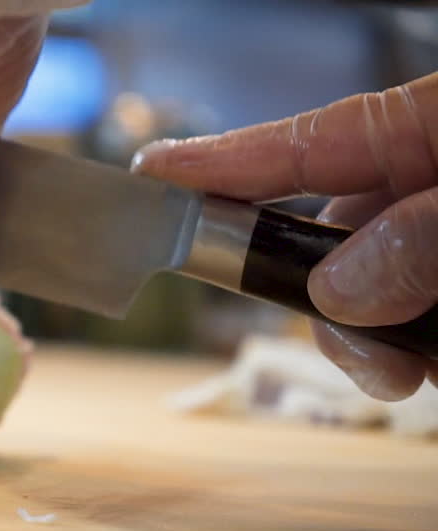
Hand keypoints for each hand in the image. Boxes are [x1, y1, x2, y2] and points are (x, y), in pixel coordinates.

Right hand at [132, 73, 437, 401]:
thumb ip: (421, 237)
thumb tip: (334, 291)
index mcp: (433, 129)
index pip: (307, 144)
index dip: (223, 162)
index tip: (151, 174)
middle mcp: (427, 186)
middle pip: (328, 242)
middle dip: (324, 305)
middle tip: (363, 353)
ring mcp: (437, 245)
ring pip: (369, 301)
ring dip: (378, 348)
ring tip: (423, 370)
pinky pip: (414, 331)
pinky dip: (421, 356)